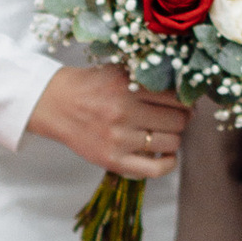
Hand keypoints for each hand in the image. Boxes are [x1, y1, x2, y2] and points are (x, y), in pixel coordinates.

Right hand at [27, 63, 188, 182]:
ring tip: (164, 132)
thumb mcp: (118, 71)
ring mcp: (118, 139)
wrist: (55, 104)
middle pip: (178, 120)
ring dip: (174, 138)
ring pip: (171, 142)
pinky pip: (154, 169)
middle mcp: (123, 112)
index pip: (176, 97)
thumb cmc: (90, 86)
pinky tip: (168, 155)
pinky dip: (169, 163)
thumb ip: (148, 77)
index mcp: (127, 86)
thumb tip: (185, 94)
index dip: (186, 101)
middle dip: (181, 118)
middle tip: (174, 117)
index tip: (184, 103)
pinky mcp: (112, 160)